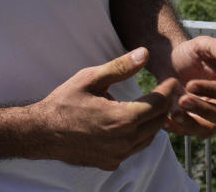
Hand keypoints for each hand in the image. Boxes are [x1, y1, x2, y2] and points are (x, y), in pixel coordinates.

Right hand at [34, 48, 178, 170]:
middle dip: (165, 105)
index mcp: (122, 118)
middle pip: (157, 122)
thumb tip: (144, 54)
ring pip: (149, 138)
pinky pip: (134, 148)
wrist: (42, 131)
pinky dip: (140, 135)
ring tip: (152, 106)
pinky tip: (132, 123)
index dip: (167, 90)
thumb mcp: (89, 78)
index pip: (158, 104)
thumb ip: (120, 68)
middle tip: (166, 91)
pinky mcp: (111, 162)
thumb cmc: (64, 102)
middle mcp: (124, 140)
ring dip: (154, 122)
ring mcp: (118, 155)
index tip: (172, 80)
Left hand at [162, 36, 215, 137]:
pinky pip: (189, 133)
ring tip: (173, 113)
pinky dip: (177, 129)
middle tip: (182, 100)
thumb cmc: (190, 53)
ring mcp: (212, 118)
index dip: (212, 90)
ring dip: (192, 124)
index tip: (190, 84)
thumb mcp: (201, 44)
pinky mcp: (195, 124)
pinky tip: (163, 120)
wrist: (171, 62)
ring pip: (209, 129)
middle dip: (203, 110)